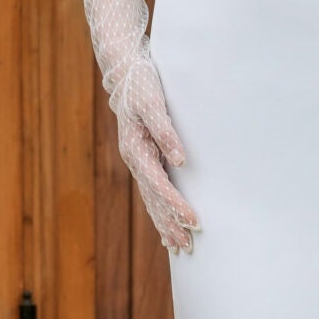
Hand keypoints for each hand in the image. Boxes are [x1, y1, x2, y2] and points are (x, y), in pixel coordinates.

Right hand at [112, 46, 200, 253]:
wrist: (125, 72)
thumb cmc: (141, 85)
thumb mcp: (153, 103)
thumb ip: (166, 132)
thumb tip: (180, 159)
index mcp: (135, 150)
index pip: (158, 185)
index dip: (176, 205)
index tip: (194, 221)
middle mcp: (135, 161)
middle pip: (153, 200)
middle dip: (170, 223)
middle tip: (188, 246)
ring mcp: (138, 161)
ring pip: (151, 199)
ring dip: (164, 223)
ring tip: (179, 246)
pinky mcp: (145, 158)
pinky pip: (152, 191)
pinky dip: (159, 211)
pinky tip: (166, 227)